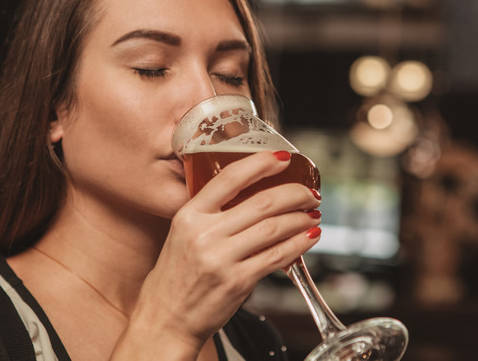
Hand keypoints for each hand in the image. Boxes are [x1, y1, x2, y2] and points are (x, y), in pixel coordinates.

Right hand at [112, 150, 320, 358]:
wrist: (165, 318)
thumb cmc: (176, 277)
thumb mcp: (182, 234)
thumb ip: (211, 214)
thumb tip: (253, 196)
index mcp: (189, 215)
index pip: (229, 178)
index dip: (260, 163)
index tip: (282, 159)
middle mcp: (204, 233)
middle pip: (262, 202)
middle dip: (295, 194)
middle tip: (309, 194)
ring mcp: (221, 258)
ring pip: (274, 228)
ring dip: (301, 219)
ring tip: (312, 214)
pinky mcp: (237, 281)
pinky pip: (277, 256)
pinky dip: (299, 244)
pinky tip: (309, 237)